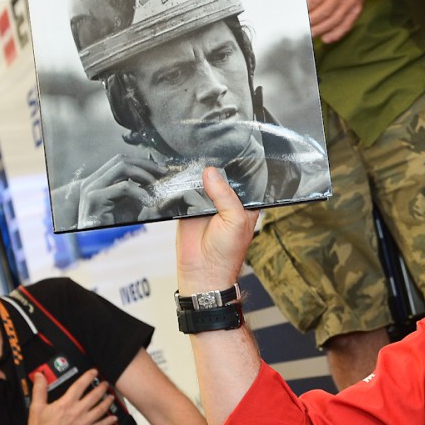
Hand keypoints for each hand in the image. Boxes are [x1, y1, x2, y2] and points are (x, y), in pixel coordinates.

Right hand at [26, 370, 116, 424]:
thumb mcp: (36, 407)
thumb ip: (39, 390)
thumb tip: (39, 376)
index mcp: (66, 403)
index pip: (80, 386)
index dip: (88, 377)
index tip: (94, 372)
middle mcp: (77, 411)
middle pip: (94, 396)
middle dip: (101, 388)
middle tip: (106, 383)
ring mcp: (84, 422)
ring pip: (100, 409)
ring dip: (107, 402)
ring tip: (111, 396)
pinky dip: (108, 422)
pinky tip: (114, 418)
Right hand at [63, 155, 166, 228]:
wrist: (97, 244)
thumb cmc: (114, 226)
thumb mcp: (129, 203)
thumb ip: (138, 189)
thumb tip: (158, 178)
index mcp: (98, 180)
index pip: (121, 160)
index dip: (143, 162)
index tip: (161, 170)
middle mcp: (92, 180)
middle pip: (122, 159)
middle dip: (146, 165)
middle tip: (164, 173)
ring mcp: (91, 188)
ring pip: (122, 167)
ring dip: (145, 175)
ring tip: (157, 187)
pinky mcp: (94, 199)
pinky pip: (124, 187)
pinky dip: (141, 193)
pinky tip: (150, 202)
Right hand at [176, 167, 258, 292]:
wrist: (202, 272)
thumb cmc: (227, 252)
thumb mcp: (236, 220)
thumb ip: (225, 195)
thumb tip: (211, 173)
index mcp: (243, 203)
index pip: (242, 179)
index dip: (237, 167)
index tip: (229, 153)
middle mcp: (225, 201)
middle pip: (220, 177)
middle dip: (215, 169)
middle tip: (208, 157)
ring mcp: (205, 203)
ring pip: (200, 182)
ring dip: (196, 177)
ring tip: (194, 168)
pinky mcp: (187, 207)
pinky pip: (183, 191)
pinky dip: (181, 186)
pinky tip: (182, 181)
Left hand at [304, 0, 366, 43]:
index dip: (305, 9)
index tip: (297, 16)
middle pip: (324, 12)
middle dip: (311, 22)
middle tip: (302, 28)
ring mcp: (351, 2)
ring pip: (334, 21)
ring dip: (321, 30)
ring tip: (310, 34)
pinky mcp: (356, 10)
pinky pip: (346, 25)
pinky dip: (335, 34)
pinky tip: (326, 38)